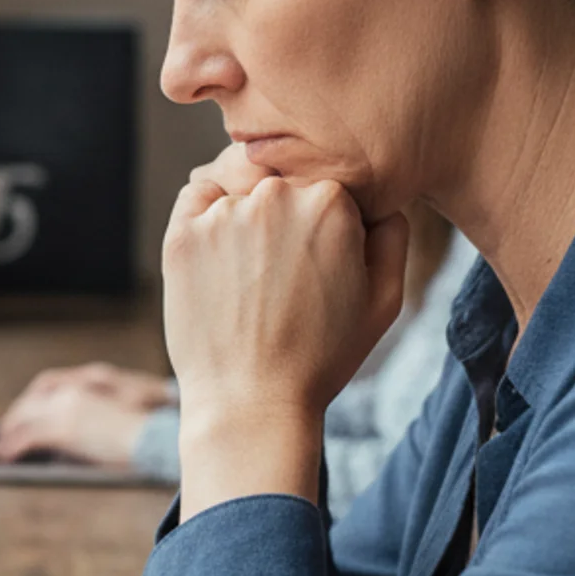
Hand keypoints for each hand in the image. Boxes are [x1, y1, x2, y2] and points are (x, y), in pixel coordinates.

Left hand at [0, 364, 171, 464]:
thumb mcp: (120, 415)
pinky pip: (28, 437)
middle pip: (33, 399)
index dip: (32, 398)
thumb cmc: (150, 429)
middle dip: (16, 415)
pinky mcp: (63, 429)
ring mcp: (67, 407)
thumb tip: (74, 440)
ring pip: (26, 418)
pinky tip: (3, 456)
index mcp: (90, 380)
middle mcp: (75, 389)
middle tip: (3, 432)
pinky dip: (12, 446)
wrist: (159, 434)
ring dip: (9, 433)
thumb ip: (94, 419)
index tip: (23, 412)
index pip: (49, 383)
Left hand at [163, 148, 408, 516]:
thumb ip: (392, 233)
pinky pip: (197, 195)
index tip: (321, 247)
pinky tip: (220, 253)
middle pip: (283, 171)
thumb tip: (379, 196)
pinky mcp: (182, 234)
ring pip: (238, 179)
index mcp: (332, 200)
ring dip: (247, 205)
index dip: (329, 209)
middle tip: (283, 260)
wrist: (252, 404)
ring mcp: (224, 213)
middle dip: (287, 204)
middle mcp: (276, 194)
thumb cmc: (323, 357)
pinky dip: (208, 211)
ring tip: (252, 263)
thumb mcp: (384, 299)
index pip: (330, 175)